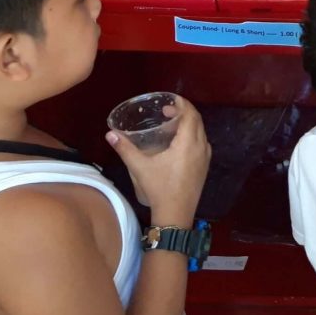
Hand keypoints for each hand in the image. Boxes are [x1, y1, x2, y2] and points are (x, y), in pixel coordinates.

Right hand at [107, 96, 211, 224]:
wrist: (176, 214)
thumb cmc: (159, 188)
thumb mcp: (140, 167)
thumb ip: (125, 149)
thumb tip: (110, 134)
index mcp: (188, 143)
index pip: (190, 115)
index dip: (182, 104)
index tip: (170, 100)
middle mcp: (201, 146)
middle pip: (197, 121)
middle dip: (184, 112)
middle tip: (166, 111)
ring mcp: (205, 157)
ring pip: (201, 131)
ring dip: (189, 123)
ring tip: (171, 123)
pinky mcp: (205, 166)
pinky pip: (202, 142)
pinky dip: (193, 134)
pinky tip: (179, 141)